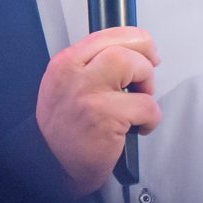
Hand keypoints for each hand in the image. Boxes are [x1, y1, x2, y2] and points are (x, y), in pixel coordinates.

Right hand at [35, 27, 160, 195]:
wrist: (52, 167)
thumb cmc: (63, 131)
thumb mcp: (64, 87)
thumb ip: (90, 67)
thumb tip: (129, 55)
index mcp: (65, 64)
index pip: (108, 34)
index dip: (137, 41)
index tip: (147, 52)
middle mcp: (75, 74)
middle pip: (125, 47)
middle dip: (144, 64)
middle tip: (144, 82)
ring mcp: (89, 95)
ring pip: (137, 68)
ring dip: (147, 88)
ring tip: (137, 107)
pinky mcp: (105, 117)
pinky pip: (147, 106)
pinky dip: (150, 119)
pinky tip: (137, 128)